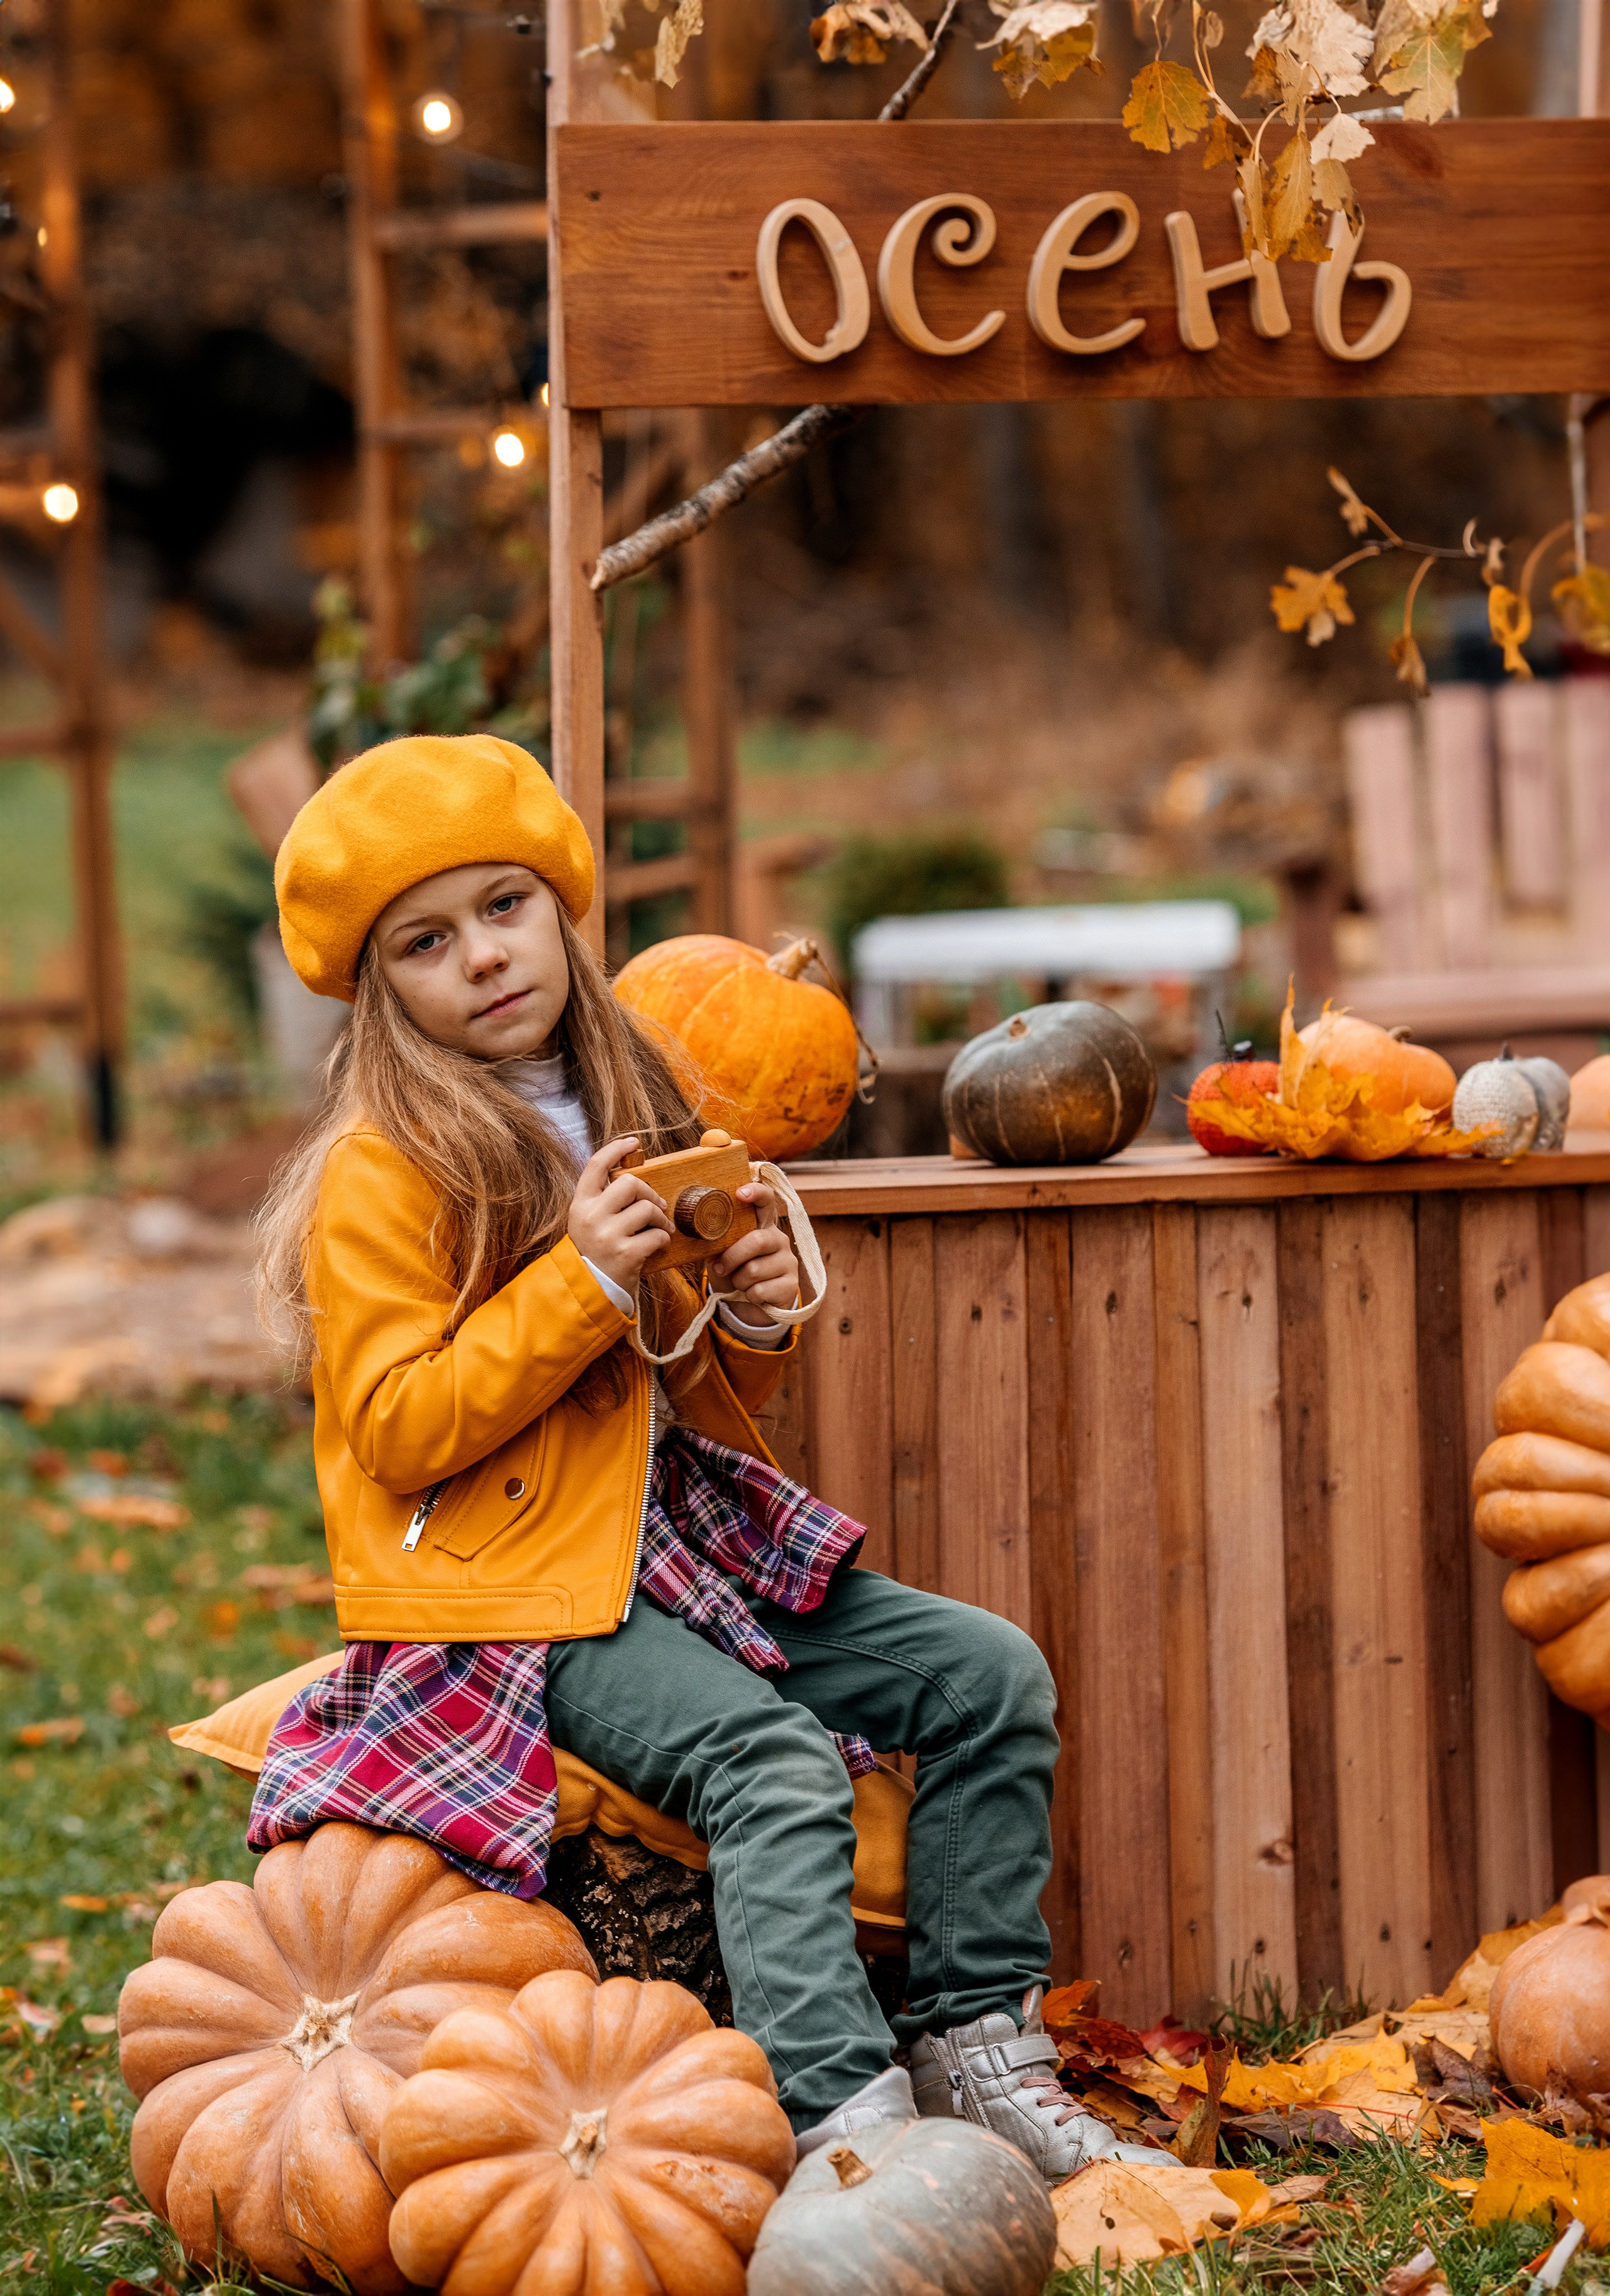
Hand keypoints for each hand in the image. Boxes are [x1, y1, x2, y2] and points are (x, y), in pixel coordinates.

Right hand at [566, 1138, 672, 1294]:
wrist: (589, 1292)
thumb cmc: (594, 1254)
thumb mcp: (587, 1223)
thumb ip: (603, 1201)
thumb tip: (634, 1178)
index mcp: (580, 1205)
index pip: (596, 1165)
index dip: (616, 1148)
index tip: (633, 1142)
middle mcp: (590, 1216)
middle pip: (630, 1183)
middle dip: (650, 1192)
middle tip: (656, 1206)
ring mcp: (607, 1235)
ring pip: (647, 1208)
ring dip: (661, 1219)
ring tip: (661, 1229)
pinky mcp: (625, 1254)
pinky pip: (657, 1235)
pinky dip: (664, 1239)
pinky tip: (658, 1246)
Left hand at [711, 1180, 799, 1320]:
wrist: (749, 1306)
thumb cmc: (734, 1274)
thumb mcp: (721, 1256)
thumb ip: (717, 1244)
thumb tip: (703, 1239)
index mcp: (762, 1226)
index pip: (766, 1201)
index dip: (756, 1193)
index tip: (740, 1193)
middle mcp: (779, 1239)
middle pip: (756, 1240)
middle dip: (732, 1257)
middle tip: (720, 1268)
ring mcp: (789, 1262)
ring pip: (754, 1270)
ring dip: (739, 1281)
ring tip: (741, 1283)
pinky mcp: (791, 1285)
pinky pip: (760, 1290)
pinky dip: (749, 1296)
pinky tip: (753, 1294)